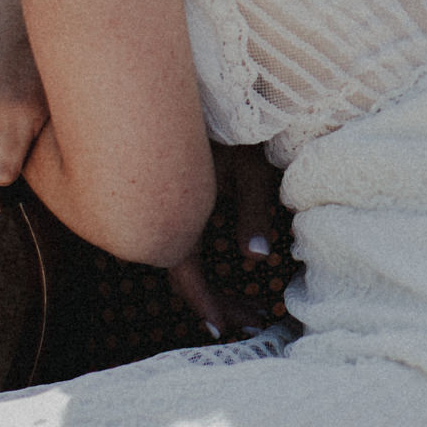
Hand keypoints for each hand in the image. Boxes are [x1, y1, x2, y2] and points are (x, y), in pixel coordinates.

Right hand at [167, 145, 289, 340]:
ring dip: (215, 287)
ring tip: (251, 306)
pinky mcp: (177, 200)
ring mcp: (170, 210)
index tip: (223, 333)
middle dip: (220, 304)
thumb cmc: (233, 128)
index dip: (205, 306)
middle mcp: (168, 218)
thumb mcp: (250, 169)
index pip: (186, 278)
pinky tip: (234, 265)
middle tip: (254, 322)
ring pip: (186, 262)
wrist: (204, 94)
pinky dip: (208, 264)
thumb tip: (258, 259)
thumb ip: (252, 213)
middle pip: (186, 277)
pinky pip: (186, 242)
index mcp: (181, 216)